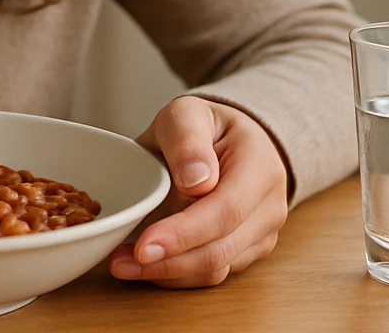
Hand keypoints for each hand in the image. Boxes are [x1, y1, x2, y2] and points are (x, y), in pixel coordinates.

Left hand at [108, 96, 289, 287]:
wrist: (229, 141)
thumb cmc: (204, 127)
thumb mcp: (187, 114)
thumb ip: (187, 140)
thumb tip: (196, 181)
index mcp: (260, 166)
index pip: (226, 211)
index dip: (184, 234)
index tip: (144, 246)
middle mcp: (269, 205)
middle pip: (221, 249)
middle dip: (167, 262)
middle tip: (118, 262)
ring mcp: (262, 232)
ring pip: (216, 269)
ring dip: (167, 273)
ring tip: (123, 263)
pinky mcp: (247, 251)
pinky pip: (212, 274)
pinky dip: (176, 274)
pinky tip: (145, 264)